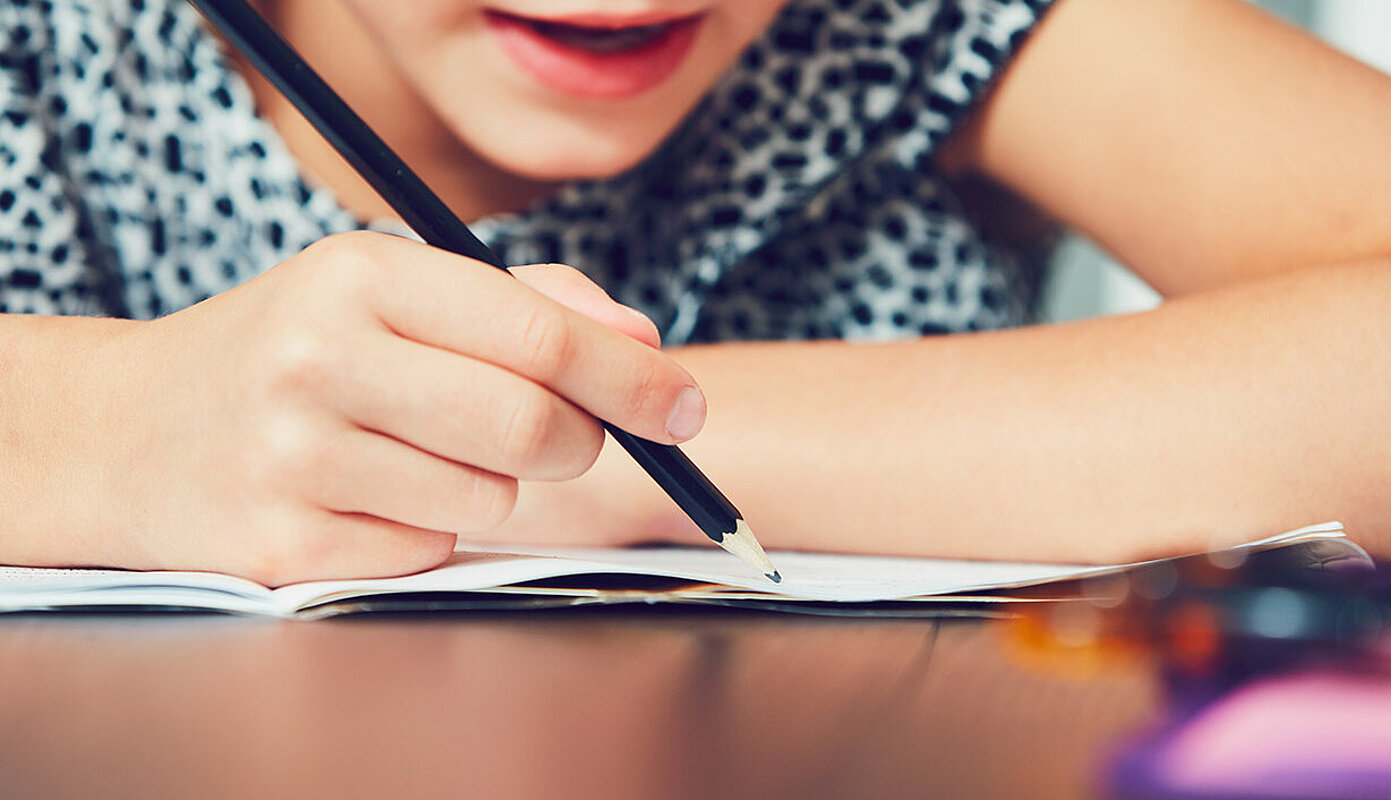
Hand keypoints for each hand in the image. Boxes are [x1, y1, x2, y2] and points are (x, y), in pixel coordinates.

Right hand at [5, 231, 702, 583]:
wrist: (132, 430)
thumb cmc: (292, 348)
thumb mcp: (389, 287)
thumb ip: (526, 303)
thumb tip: (645, 342)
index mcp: (360, 275)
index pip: (541, 336)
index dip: (634, 379)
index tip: (687, 407)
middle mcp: (320, 359)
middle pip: (532, 429)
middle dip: (579, 442)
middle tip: (563, 436)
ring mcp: (294, 458)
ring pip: (491, 500)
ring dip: (490, 486)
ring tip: (417, 449)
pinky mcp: (285, 545)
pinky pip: (432, 551)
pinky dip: (430, 528)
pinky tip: (368, 493)